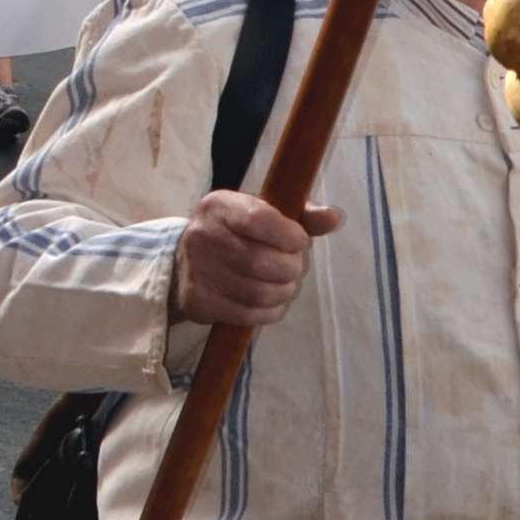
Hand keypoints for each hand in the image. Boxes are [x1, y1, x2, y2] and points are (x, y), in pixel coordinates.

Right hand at [174, 190, 342, 328]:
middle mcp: (202, 234)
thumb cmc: (235, 234)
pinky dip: (270, 311)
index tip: (299, 241)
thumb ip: (301, 215)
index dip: (289, 235)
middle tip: (295, 267)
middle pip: (263, 261)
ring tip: (286, 284)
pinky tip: (271, 301)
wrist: (184, 263)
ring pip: (259, 292)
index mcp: (219, 205)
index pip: (260, 218)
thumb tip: (334, 217)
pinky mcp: (198, 301)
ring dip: (284, 292)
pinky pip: (248, 314)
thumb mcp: (261, 214)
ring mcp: (198, 270)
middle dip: (292, 268)